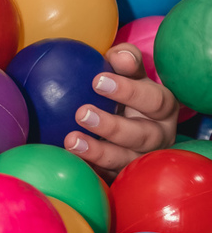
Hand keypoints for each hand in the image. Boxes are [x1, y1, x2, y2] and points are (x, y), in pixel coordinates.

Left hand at [64, 43, 178, 173]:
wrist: (123, 123)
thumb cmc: (125, 93)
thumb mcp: (130, 74)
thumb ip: (126, 61)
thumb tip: (120, 56)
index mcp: (163, 108)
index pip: (154, 100)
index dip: (128, 91)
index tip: (97, 80)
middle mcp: (158, 136)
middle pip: (142, 135)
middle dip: (111, 126)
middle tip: (81, 113)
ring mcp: (141, 159)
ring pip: (125, 160)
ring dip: (97, 151)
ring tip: (71, 141)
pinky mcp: (123, 175)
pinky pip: (107, 176)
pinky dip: (89, 169)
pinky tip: (68, 159)